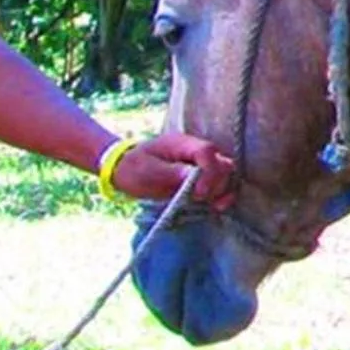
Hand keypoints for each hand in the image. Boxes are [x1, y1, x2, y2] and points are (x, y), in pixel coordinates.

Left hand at [113, 132, 236, 210]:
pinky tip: (217, 206)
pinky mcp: (201, 177)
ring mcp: (200, 164)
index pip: (208, 152)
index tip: (198, 193)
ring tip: (213, 205)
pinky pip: (220, 184)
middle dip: (217, 183)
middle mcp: (196, 151)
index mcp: (183, 144)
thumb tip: (194, 176)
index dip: (209, 172)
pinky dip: (222, 195)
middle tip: (200, 199)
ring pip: (225, 174)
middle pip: (222, 163)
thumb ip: (170, 172)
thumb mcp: (146, 170)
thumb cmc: (133, 168)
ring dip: (222, 190)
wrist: (124, 169)